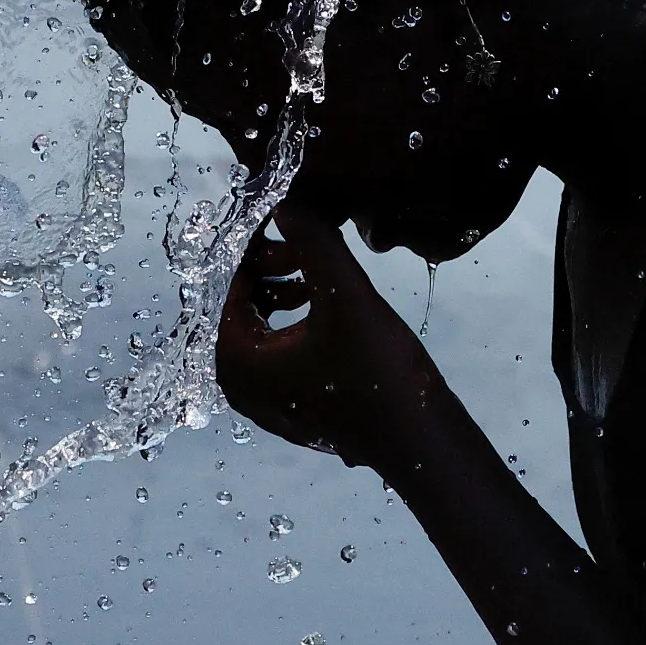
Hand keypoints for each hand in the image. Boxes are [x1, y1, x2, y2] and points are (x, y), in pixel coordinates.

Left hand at [218, 207, 438, 469]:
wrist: (420, 440)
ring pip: (256, 326)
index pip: (225, 286)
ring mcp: (262, 400)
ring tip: (317, 277)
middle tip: (304, 251)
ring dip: (280, 292)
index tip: (286, 226)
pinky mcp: (288, 405)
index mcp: (236, 362)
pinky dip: (290, 320)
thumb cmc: (379, 372)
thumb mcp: (346, 296)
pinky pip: (273, 349)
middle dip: (266, 270)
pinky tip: (327, 306)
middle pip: (236, 307)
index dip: (253, 249)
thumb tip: (285, 204)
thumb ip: (313, 243)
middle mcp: (238, 385)